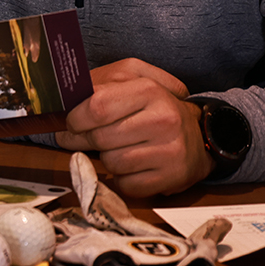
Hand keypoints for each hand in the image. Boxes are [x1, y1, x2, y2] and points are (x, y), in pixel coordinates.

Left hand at [56, 58, 212, 197]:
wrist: (199, 134)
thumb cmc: (154, 105)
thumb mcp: (131, 79)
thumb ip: (100, 83)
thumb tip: (65, 100)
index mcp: (149, 90)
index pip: (96, 107)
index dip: (75, 118)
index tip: (71, 122)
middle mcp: (163, 120)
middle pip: (100, 138)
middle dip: (83, 139)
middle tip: (82, 137)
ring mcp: (170, 151)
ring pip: (111, 163)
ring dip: (106, 158)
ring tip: (117, 147)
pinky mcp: (171, 177)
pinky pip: (125, 185)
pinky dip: (121, 178)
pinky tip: (131, 166)